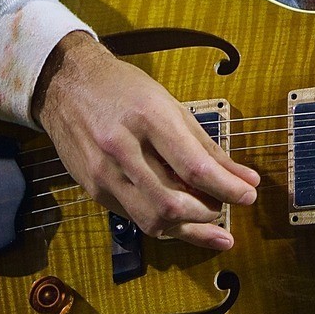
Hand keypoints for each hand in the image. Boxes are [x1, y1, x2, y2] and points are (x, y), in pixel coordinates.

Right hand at [32, 31, 257, 250]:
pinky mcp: (94, 190)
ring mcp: (104, 174)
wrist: (66, 85)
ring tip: (211, 222)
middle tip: (226, 206)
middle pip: (172, 202)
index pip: (195, 168)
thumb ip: (207, 146)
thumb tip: (243, 177)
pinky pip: (135, 218)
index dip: (227, 189)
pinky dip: (164, 223)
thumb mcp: (171, 105)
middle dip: (208, 213)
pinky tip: (182, 220)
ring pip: (152, 220)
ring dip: (188, 228)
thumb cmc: (124, 89)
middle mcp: (122, 150)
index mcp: (149, 119)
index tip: (249, 194)